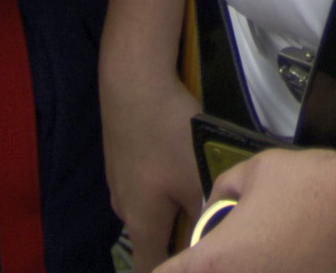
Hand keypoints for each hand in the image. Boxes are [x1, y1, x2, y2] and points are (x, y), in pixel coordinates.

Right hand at [100, 44, 204, 266]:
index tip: (195, 264)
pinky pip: (145, 184)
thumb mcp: (196, 177)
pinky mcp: (122, 158)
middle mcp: (124, 208)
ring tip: (201, 190)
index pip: (151, 267)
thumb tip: (215, 234)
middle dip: (180, 237)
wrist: (134, 81)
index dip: (174, 271)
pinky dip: (163, 183)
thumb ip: (205, 214)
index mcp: (142, 222)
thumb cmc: (167, 134)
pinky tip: (180, 161)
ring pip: (151, 208)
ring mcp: (120, 181)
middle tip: (211, 225)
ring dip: (174, 207)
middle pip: (153, 238)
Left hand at [174, 146, 335, 272]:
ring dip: (258, 270)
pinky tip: (306, 262)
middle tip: (244, 255)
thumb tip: (219, 207)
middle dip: (215, 269)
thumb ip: (226, 190)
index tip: (183, 263)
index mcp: (212, 265)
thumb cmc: (314, 188)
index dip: (168, 268)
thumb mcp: (259, 169)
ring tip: (281, 255)